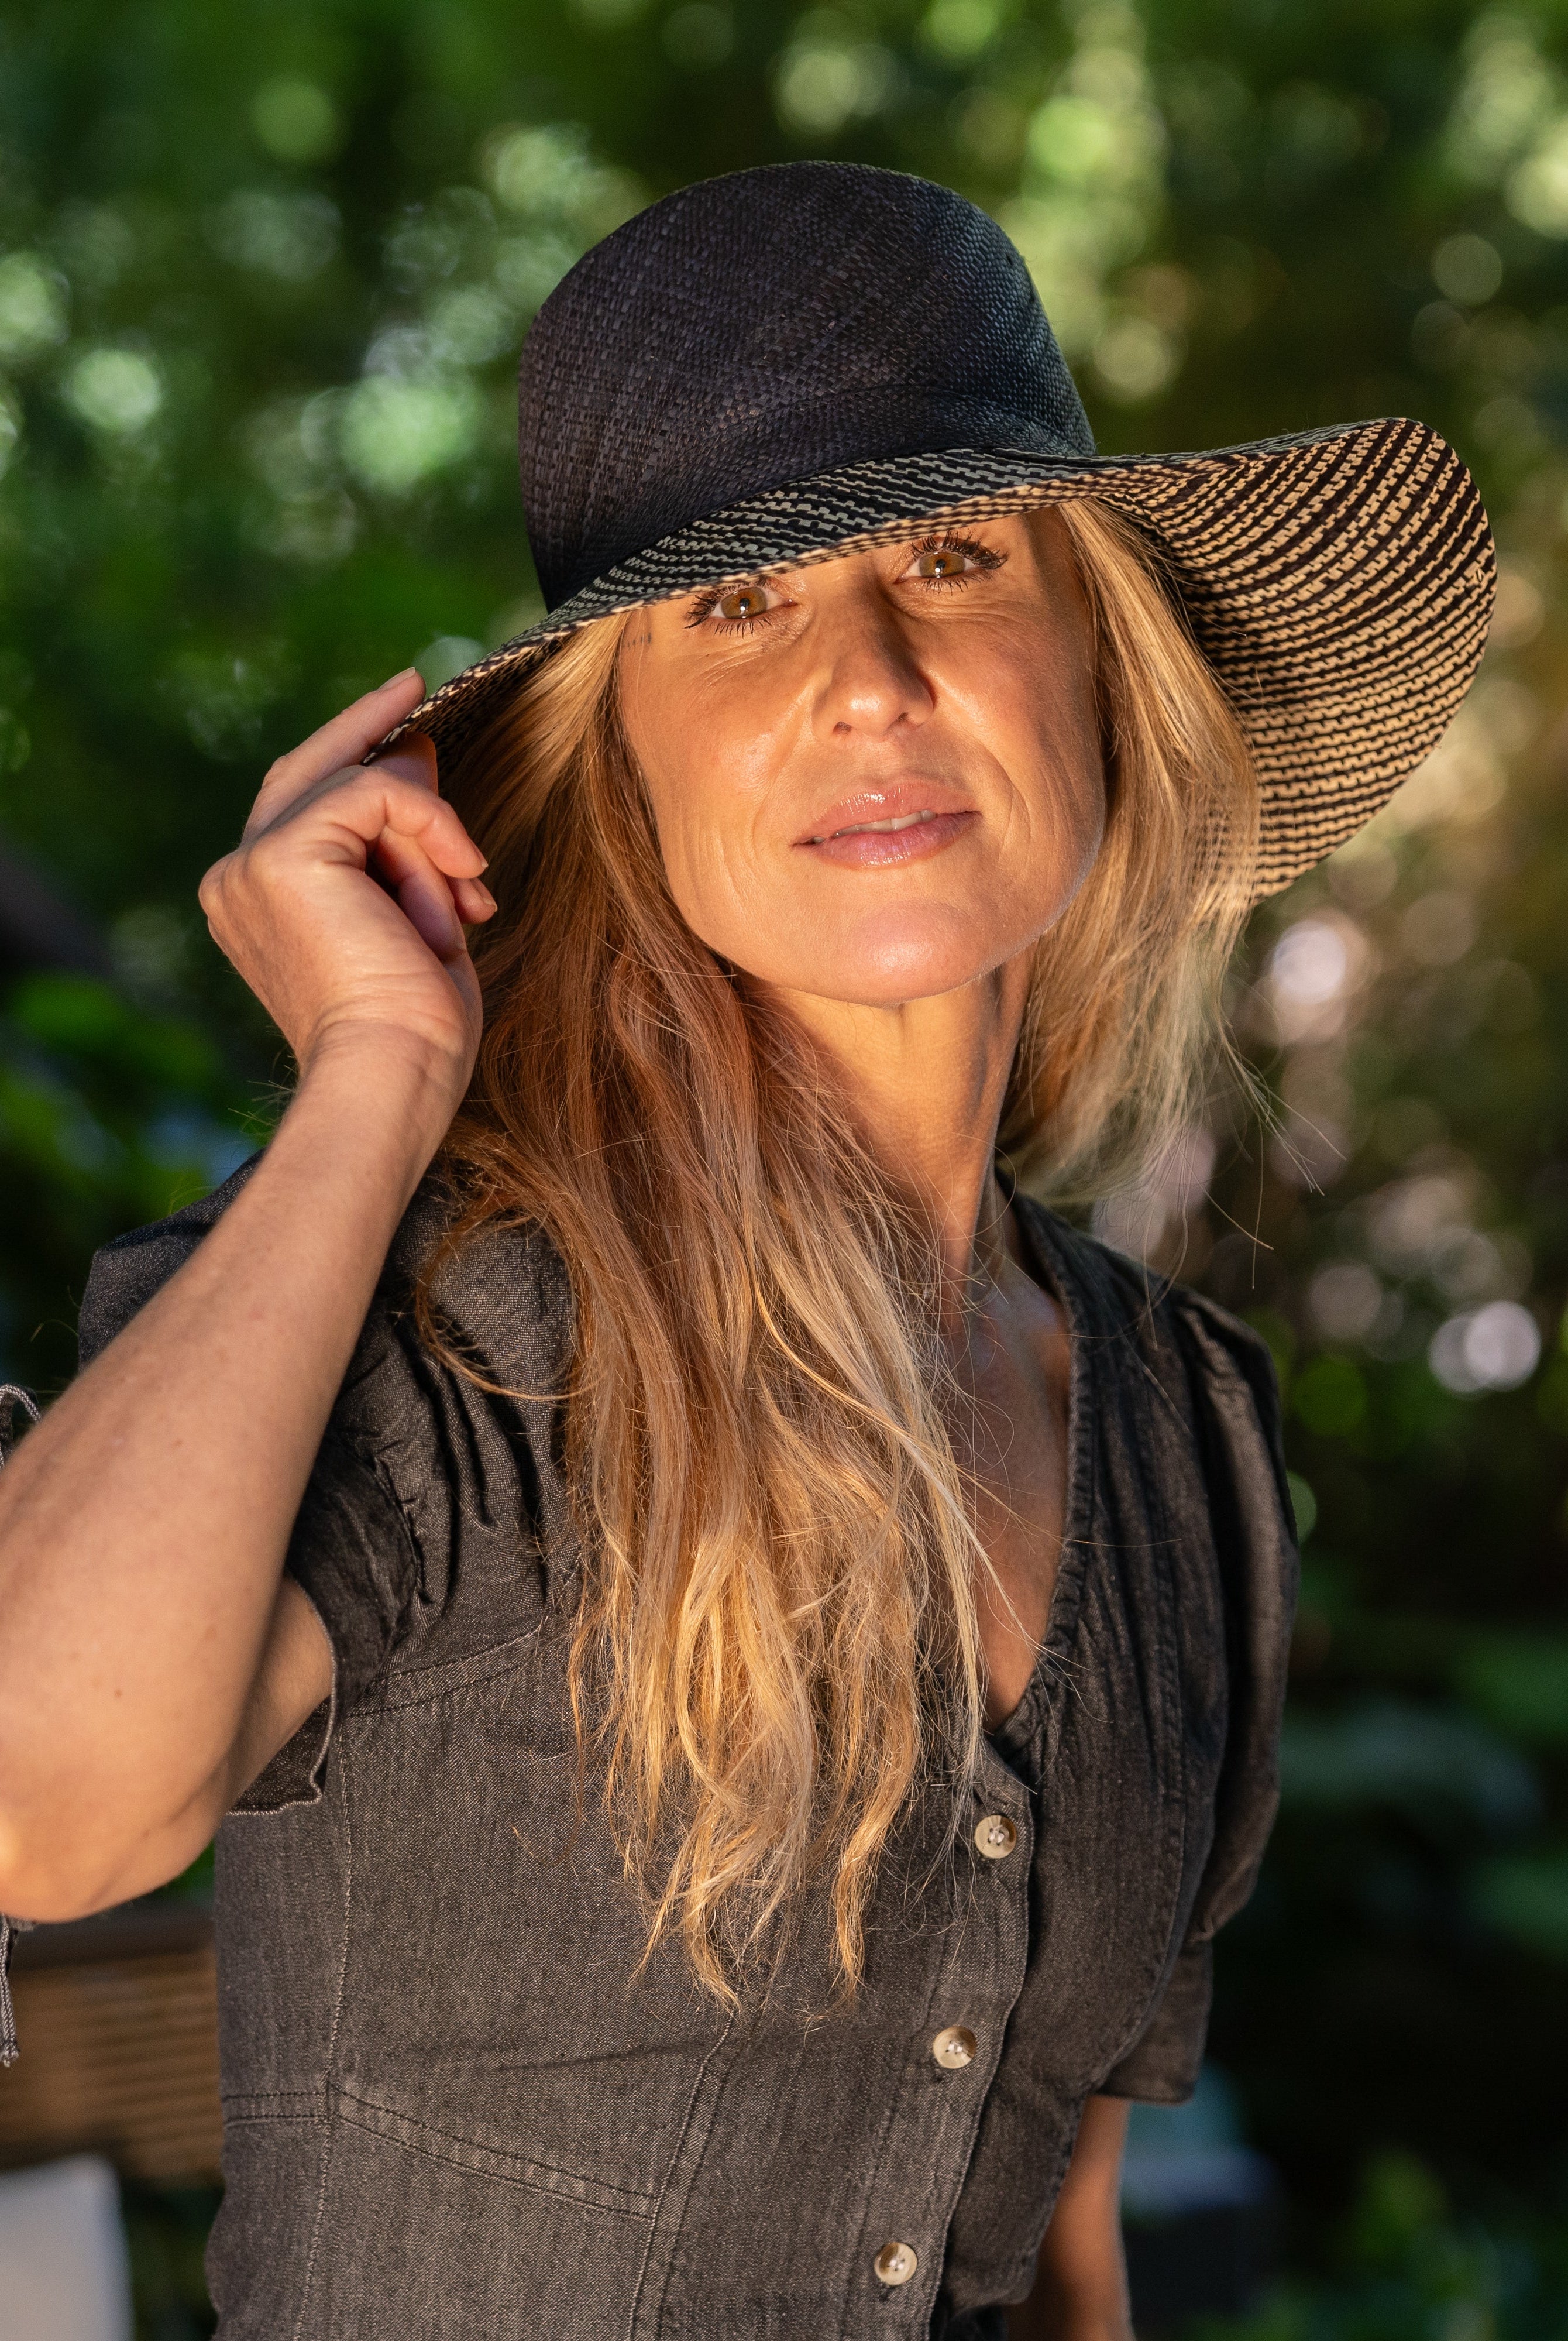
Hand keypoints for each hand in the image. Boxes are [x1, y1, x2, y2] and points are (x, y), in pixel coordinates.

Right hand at [199, 670, 495, 1111]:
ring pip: (357, 786)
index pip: (303, 804)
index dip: (358, 758)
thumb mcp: (418, 911)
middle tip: (414, 683)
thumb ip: (404, 839)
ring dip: (429, 836)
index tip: (412, 725)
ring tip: (464, 896)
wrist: (394, 1071)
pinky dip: (432, 823)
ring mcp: (250, 865)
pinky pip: (374, 790)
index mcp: (258, 903)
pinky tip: (462, 871)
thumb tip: (416, 750)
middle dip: (367, 727)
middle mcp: (238, 879)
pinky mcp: (280, 856)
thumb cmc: (415, 1027)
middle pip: (307, 770)